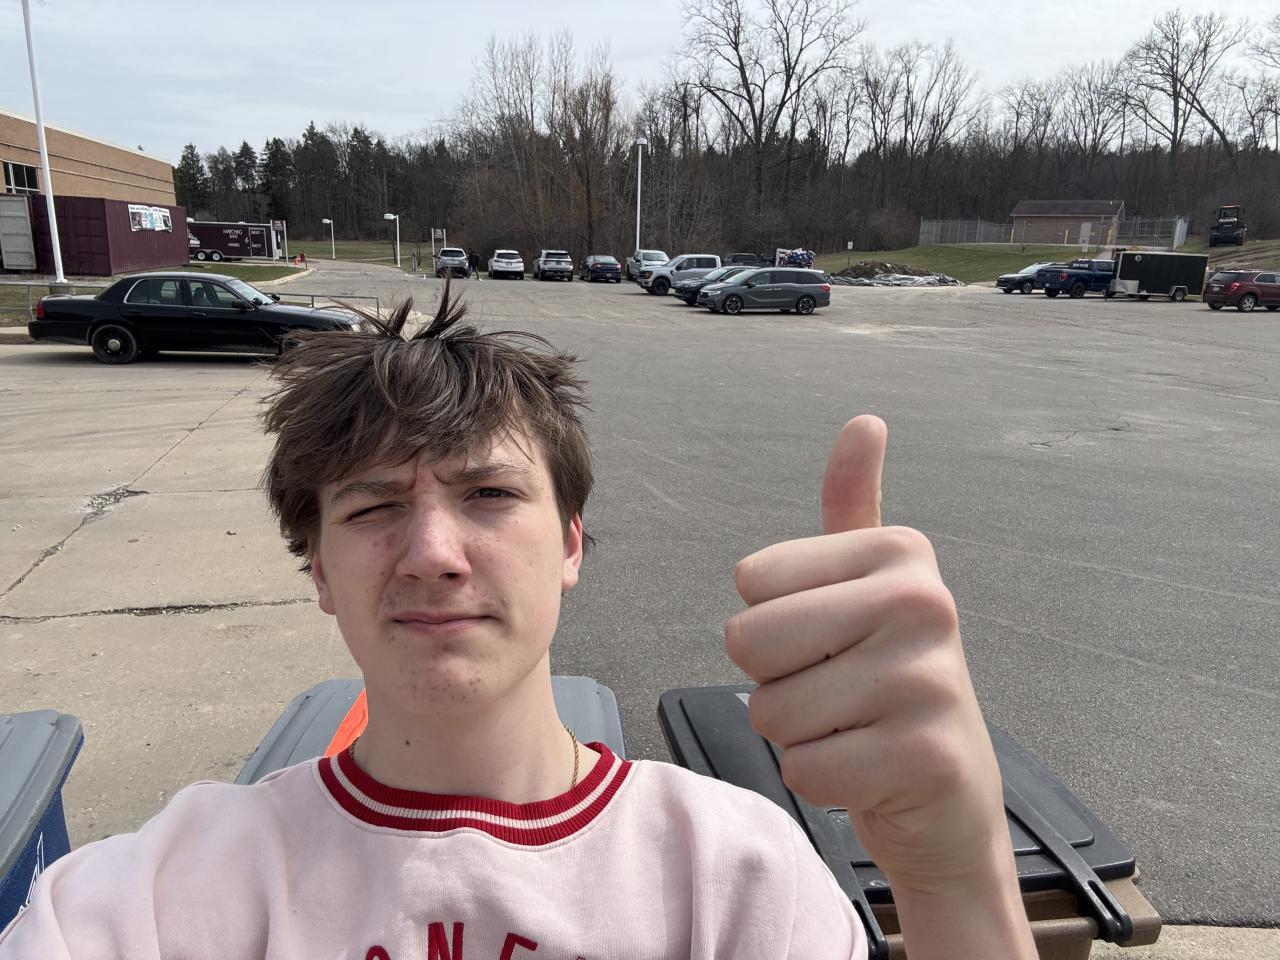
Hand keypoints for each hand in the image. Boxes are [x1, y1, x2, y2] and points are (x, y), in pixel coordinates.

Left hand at [724, 416, 1009, 894]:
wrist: (949, 794)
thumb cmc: (889, 680)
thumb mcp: (869, 585)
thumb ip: (852, 506)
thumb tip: (865, 421)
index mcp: (900, 551)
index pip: (750, 581)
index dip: (771, 624)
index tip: (831, 640)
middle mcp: (923, 602)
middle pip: (750, 640)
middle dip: (773, 682)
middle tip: (835, 692)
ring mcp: (930, 679)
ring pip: (771, 710)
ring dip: (797, 734)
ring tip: (854, 728)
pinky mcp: (925, 754)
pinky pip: (804, 768)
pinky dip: (821, 780)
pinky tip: (868, 769)